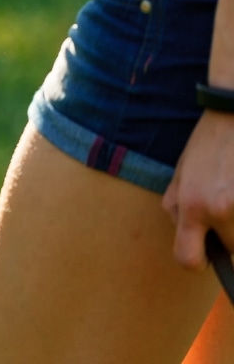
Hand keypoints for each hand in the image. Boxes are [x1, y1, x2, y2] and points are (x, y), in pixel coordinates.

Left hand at [163, 110, 233, 270]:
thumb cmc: (207, 145)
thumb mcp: (180, 176)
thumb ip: (178, 210)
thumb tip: (190, 238)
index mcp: (192, 207)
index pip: (189, 260)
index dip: (196, 260)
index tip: (204, 253)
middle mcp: (221, 210)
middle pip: (231, 250)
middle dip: (228, 237)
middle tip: (225, 206)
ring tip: (232, 192)